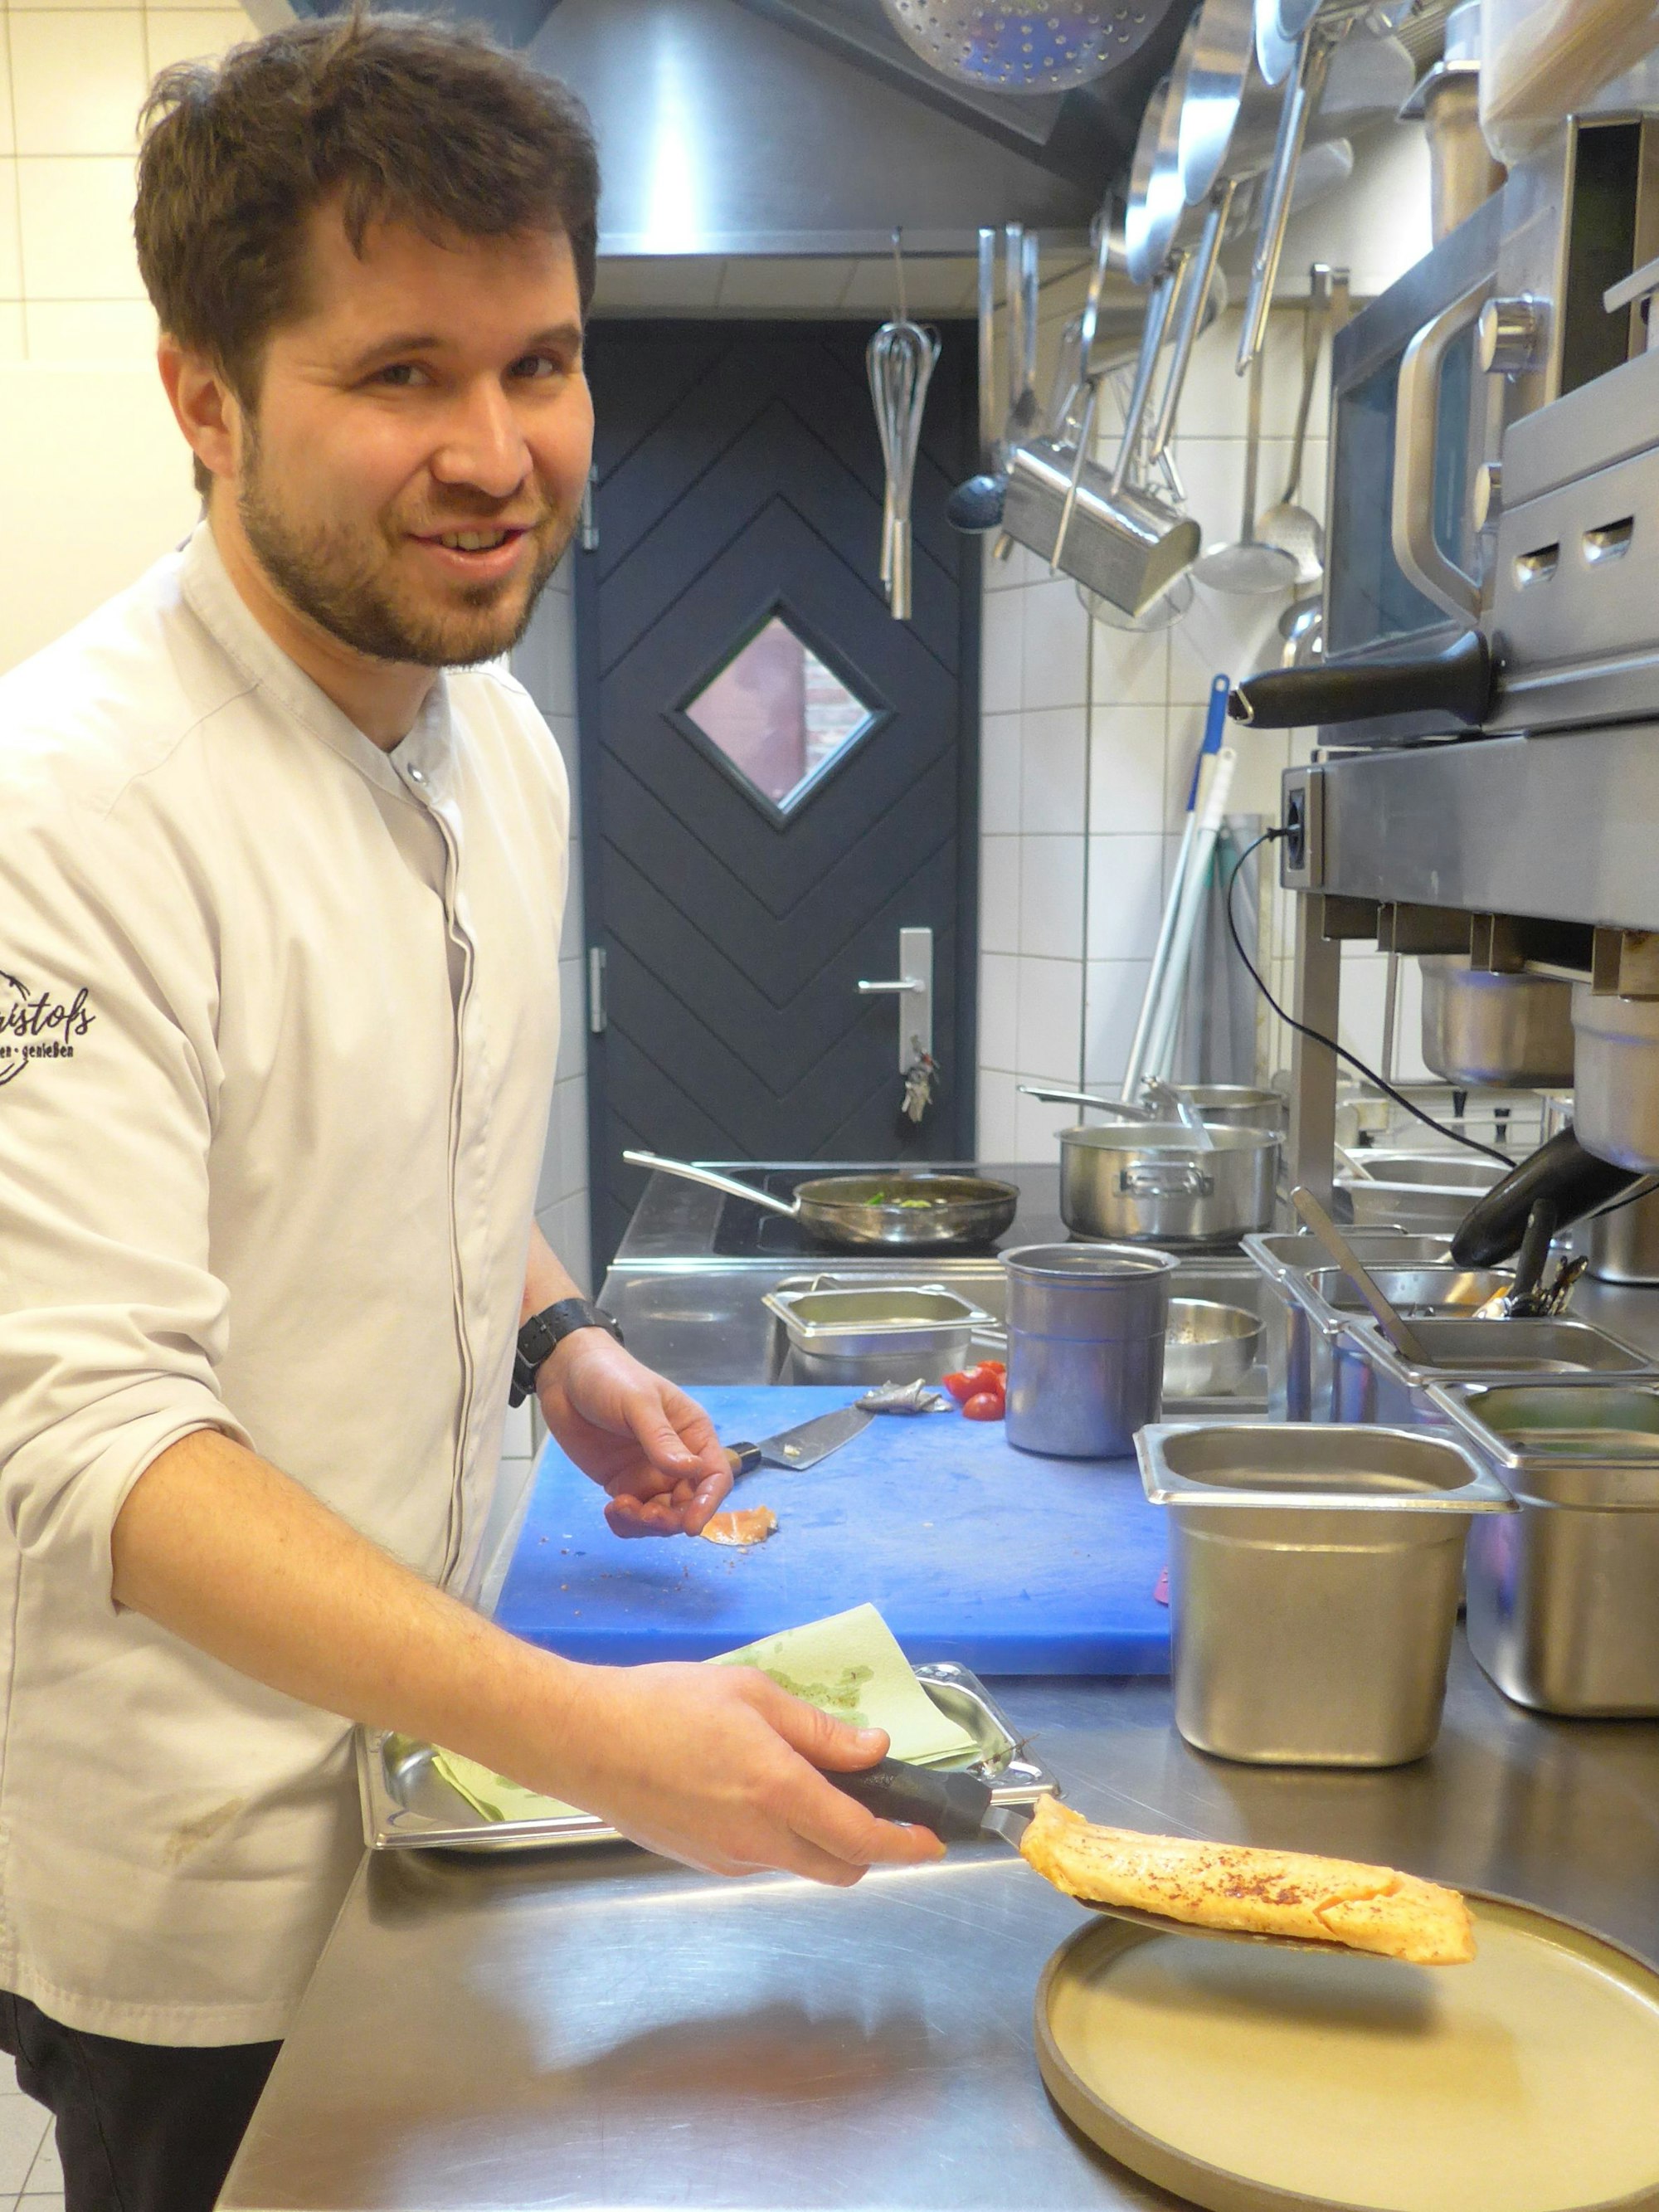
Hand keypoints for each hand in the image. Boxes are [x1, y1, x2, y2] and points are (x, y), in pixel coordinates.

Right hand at [534, 1658, 945, 1885]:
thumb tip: (874, 1748)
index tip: (933, 1841)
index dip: (906, 1846)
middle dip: (871, 1849)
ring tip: (807, 1781)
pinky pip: (761, 1856)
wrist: (586, 1740)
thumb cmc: (667, 1704)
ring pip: (800, 1862)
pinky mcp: (701, 1862)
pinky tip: (753, 1789)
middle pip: (840, 1867)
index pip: (863, 1839)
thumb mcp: (754, 1695)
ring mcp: (728, 1859)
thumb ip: (820, 1730)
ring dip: (823, 1839)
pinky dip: (781, 1836)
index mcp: (780, 1793)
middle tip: (879, 1806)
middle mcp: (759, 1840)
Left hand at [535, 1329, 731, 1537]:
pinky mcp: (623, 1484)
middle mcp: (677, 1458)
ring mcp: (649, 1473)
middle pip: (689, 1503)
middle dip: (671, 1518)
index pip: (715, 1475)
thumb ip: (661, 1437)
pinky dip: (626, 1523)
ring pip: (662, 1515)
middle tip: (645, 1515)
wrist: (564, 1375)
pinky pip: (633, 1516)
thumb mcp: (637, 1402)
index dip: (708, 1502)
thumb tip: (692, 1471)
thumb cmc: (609, 1377)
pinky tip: (611, 1510)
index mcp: (692, 1433)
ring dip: (647, 1524)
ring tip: (620, 1509)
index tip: (691, 1526)